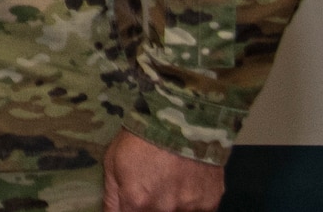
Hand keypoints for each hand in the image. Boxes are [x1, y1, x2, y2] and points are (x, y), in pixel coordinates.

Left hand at [103, 129, 224, 211]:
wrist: (181, 119)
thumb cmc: (141, 138)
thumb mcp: (112, 162)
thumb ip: (111, 197)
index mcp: (137, 202)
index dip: (131, 208)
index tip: (132, 200)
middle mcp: (164, 210)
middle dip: (149, 205)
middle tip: (152, 184)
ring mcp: (189, 208)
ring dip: (172, 204)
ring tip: (169, 181)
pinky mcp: (210, 202)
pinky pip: (198, 210)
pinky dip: (191, 202)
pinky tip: (186, 183)